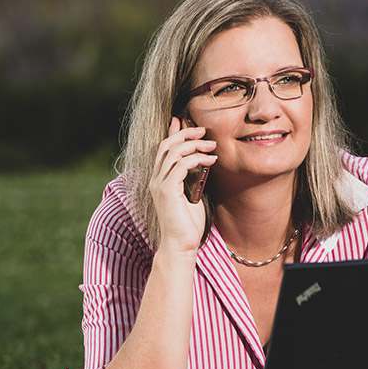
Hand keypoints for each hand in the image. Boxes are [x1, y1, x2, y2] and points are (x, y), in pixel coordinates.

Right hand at [149, 117, 217, 253]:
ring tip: (212, 146)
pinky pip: (180, 166)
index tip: (187, 122)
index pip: (163, 149)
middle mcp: (156, 179)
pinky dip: (196, 159)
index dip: (173, 132)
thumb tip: (202, 163)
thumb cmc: (188, 224)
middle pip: (167, 145)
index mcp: (160, 179)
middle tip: (204, 131)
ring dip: (194, 145)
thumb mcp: (192, 195)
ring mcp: (159, 184)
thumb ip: (192, 178)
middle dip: (185, 133)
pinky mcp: (167, 191)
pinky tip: (210, 161)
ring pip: (173, 152)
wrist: (181, 245)